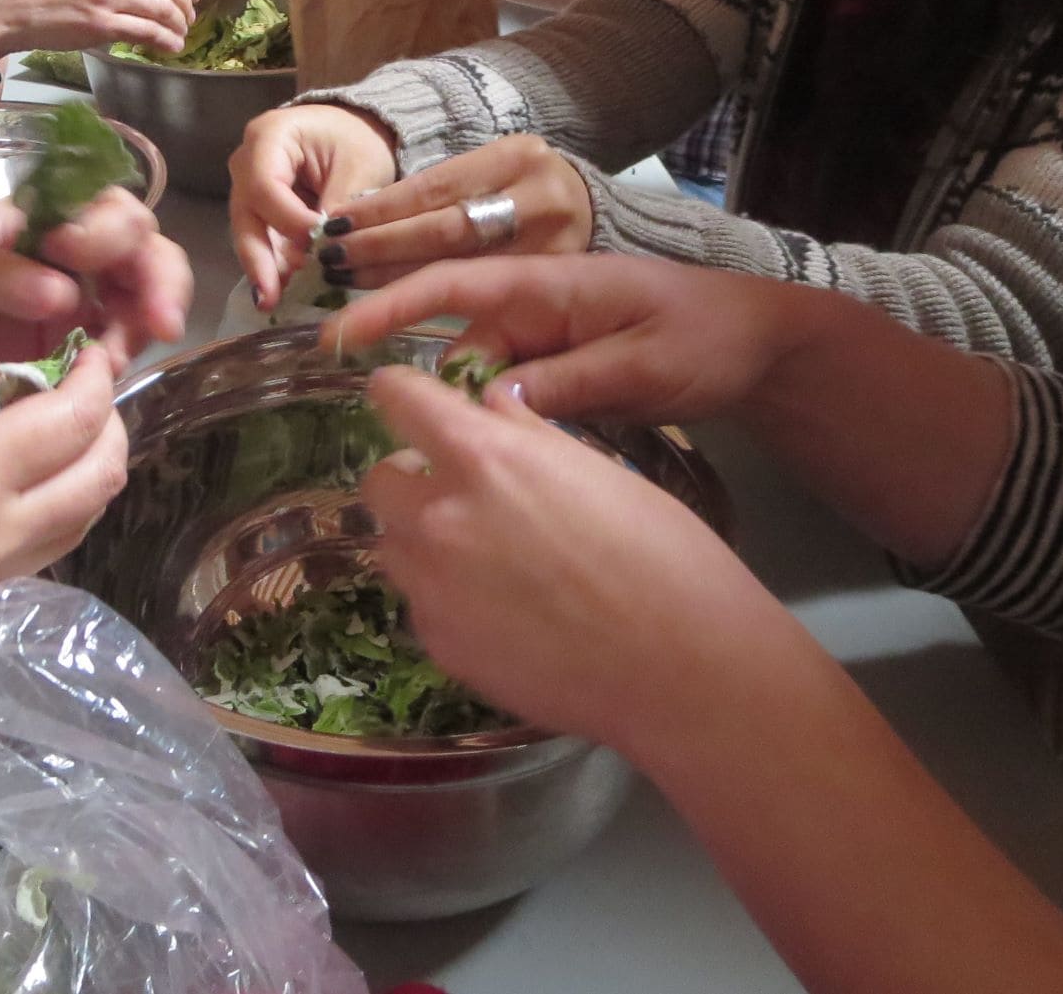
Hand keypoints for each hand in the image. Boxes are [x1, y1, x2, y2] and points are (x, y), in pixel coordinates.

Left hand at [0, 189, 191, 374]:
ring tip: (114, 357)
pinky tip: (101, 378)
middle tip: (159, 320)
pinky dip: (119, 363)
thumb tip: (64, 295)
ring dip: (145, 326)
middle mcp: (80, 255)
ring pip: (144, 304)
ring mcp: (84, 304)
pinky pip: (116, 352)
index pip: (109, 208)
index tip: (71, 252)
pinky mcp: (76, 352)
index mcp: (53, 214)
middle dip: (161, 282)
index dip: (108, 230)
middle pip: (147, 254)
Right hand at [0, 351, 127, 642]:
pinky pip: (67, 534)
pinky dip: (75, 493)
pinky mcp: (2, 587)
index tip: (87, 351)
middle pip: (104, 469)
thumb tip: (43, 380)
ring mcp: (7, 570)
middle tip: (83, 383)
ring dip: (96, 457)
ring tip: (66, 420)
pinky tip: (46, 466)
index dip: (94, 378)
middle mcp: (3, 531)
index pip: (76, 419)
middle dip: (107, 416)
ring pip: (95, 506)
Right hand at [228, 103, 399, 307]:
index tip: (321, 247)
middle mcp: (246, 162)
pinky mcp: (258, 212)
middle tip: (268, 297)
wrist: (353, 133)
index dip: (289, 222)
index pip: (265, 187)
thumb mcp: (360, 167)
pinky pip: (262, 240)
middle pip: (245, 215)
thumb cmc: (358, 141)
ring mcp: (247, 188)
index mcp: (269, 137)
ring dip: (264, 268)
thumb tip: (326, 251)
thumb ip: (341, 207)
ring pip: (249, 233)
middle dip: (258, 258)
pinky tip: (283, 291)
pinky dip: (274, 265)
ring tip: (274, 302)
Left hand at [316, 134, 593, 291]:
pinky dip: (434, 304)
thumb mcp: (488, 171)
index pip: (434, 187)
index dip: (380, 211)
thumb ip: (436, 196)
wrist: (595, 207)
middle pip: (445, 231)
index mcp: (515, 157)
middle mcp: (538, 198)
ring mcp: (554, 247)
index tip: (334, 225)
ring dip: (396, 280)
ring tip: (348, 282)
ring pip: (461, 270)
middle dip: (382, 249)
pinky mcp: (556, 286)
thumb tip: (356, 219)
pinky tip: (393, 309)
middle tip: (332, 261)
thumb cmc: (522, 188)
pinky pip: (484, 300)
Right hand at [322, 255, 824, 424]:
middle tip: (411, 439)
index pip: (450, 286)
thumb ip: (567, 381)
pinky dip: (499, 428)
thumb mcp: (640, 362)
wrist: (763, 348)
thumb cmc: (707, 336)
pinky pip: (509, 398)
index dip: (389, 307)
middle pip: (457, 346)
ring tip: (466, 465)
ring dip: (468, 417)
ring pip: (479, 380)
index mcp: (546, 286)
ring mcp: (545, 341)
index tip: (338, 336)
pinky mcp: (558, 372)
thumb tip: (491, 404)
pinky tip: (499, 470)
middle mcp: (534, 309)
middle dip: (430, 388)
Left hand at [361, 365, 783, 747]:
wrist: (683, 668)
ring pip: (397, 546)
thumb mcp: (598, 469)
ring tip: (494, 562)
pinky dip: (448, 600)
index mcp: (481, 458)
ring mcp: (431, 589)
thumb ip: (526, 435)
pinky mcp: (439, 645)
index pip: (398, 399)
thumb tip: (489, 405)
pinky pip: (422, 605)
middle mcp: (438, 518)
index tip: (404, 398)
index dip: (400, 394)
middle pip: (380, 482)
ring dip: (426, 542)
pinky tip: (508, 614)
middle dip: (412, 480)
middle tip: (465, 495)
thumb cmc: (665, 558)